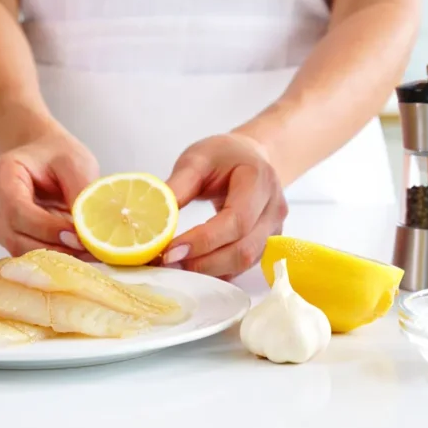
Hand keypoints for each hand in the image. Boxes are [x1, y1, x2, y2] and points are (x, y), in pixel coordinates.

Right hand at [0, 129, 97, 256]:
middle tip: (91, 251)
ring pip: (20, 250)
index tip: (79, 237)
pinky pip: (24, 253)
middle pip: (16, 237)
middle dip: (55, 247)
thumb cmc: (56, 154)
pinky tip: (75, 251)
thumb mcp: (75, 163)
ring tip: (87, 253)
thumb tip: (89, 232)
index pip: (17, 211)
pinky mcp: (3, 236)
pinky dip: (51, 255)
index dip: (47, 229)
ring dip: (55, 255)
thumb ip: (80, 194)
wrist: (41, 155)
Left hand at [162, 133, 287, 278]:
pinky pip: (243, 266)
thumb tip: (153, 217)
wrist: (250, 157)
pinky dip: (216, 272)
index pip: (236, 221)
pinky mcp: (268, 244)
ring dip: (209, 271)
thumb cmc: (223, 156)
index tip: (170, 251)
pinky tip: (192, 267)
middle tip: (167, 263)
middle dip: (203, 262)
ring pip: (244, 263)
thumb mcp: (197, 159)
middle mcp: (274, 208)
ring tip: (176, 266)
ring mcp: (275, 229)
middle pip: (243, 249)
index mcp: (259, 180)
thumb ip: (178, 186)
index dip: (203, 241)